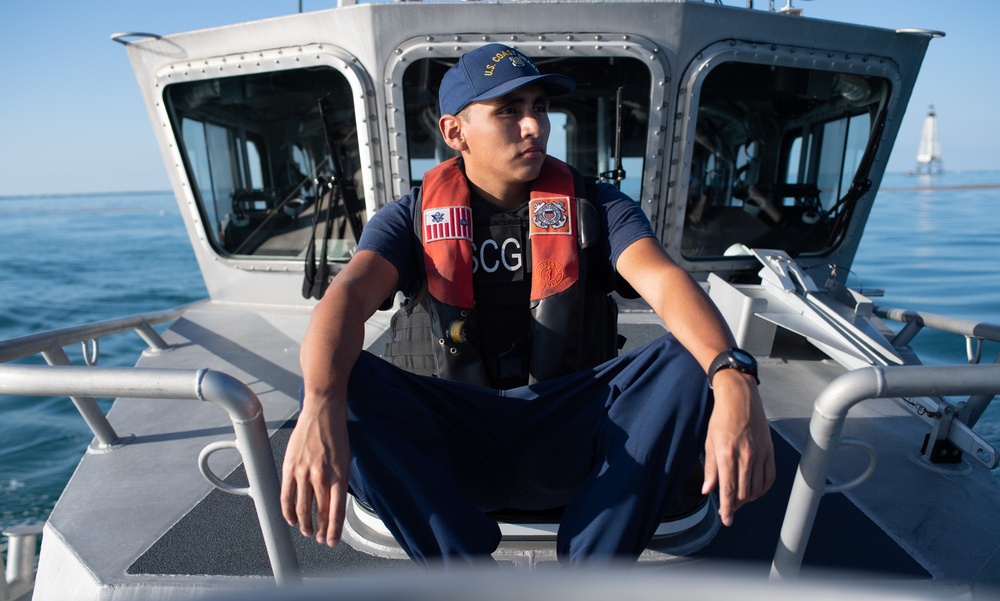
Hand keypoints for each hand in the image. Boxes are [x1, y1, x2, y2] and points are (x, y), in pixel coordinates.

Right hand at [280, 400, 350, 546]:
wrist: (323, 410)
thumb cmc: (337, 434)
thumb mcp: (346, 460)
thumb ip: (339, 482)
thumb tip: (333, 504)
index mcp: (339, 476)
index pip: (335, 512)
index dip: (333, 531)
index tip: (331, 542)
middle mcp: (321, 476)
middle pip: (319, 513)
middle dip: (320, 530)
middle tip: (320, 539)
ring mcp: (304, 472)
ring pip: (301, 508)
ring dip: (304, 524)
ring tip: (307, 532)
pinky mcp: (290, 467)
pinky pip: (286, 495)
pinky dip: (288, 511)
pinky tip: (291, 520)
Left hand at [701, 369, 774, 525]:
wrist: (740, 398)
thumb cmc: (722, 418)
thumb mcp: (709, 442)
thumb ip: (710, 469)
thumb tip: (708, 490)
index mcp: (727, 454)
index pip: (729, 489)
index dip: (728, 508)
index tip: (727, 519)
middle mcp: (745, 456)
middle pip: (744, 492)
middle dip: (736, 505)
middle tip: (730, 509)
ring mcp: (760, 454)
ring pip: (757, 488)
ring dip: (748, 499)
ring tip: (740, 499)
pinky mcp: (770, 452)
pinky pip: (769, 478)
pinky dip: (762, 488)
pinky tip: (755, 490)